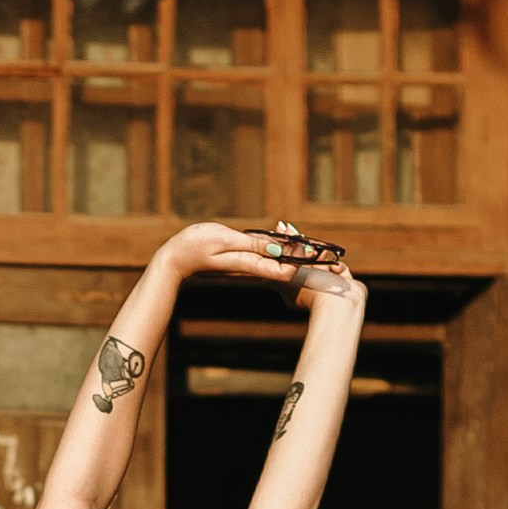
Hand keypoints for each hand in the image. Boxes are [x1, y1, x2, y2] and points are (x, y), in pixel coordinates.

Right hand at [156, 219, 359, 298]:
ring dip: (299, 255)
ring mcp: (249, 265)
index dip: (306, 261)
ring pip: (281, 261)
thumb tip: (280, 250)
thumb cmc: (194, 247)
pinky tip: (292, 245)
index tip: (324, 257)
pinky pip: (270, 257)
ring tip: (321, 253)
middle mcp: (253, 267)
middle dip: (310, 262)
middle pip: (288, 266)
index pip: (286, 267)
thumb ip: (252, 245)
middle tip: (334, 262)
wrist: (174, 260)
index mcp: (250, 264)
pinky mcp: (244, 260)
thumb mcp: (224, 241)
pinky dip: (284, 252)